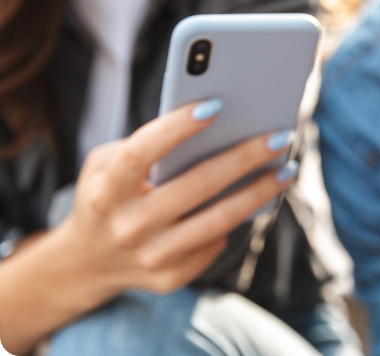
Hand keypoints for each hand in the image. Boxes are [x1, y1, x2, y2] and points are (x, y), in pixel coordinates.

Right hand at [56, 99, 296, 300]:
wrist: (87, 262)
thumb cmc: (107, 195)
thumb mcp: (104, 165)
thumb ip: (143, 146)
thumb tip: (213, 127)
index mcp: (105, 190)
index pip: (141, 152)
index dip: (177, 128)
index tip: (216, 105)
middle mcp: (128, 226)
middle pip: (197, 186)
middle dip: (244, 158)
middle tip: (281, 136)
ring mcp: (150, 257)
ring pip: (219, 220)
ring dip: (260, 192)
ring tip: (287, 169)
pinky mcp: (170, 278)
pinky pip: (216, 243)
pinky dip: (239, 219)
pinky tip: (259, 199)